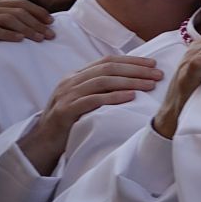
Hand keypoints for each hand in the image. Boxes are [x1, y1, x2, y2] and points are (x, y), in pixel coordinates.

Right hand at [0, 0, 55, 56]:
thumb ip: (4, 25)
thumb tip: (34, 28)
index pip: (19, 3)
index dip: (37, 11)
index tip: (51, 23)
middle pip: (16, 11)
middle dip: (36, 23)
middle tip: (50, 36)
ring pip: (6, 19)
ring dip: (26, 29)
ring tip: (39, 39)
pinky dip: (7, 34)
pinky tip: (19, 41)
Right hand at [18, 55, 162, 174]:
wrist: (43, 141)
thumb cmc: (70, 120)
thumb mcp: (83, 98)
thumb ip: (100, 88)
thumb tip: (132, 80)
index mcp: (76, 75)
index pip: (107, 61)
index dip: (131, 60)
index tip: (153, 64)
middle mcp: (71, 81)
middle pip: (108, 68)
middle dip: (135, 69)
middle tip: (157, 74)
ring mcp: (67, 94)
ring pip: (103, 81)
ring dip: (130, 81)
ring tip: (150, 85)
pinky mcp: (66, 110)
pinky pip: (93, 100)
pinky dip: (113, 97)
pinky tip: (131, 97)